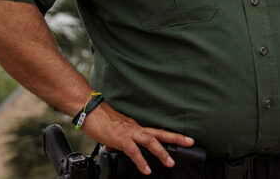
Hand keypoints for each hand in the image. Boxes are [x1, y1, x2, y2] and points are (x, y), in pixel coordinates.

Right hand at [80, 101, 194, 174]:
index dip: (171, 137)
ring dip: (162, 152)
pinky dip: (141, 161)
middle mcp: (136, 128)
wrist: (89, 111)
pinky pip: (133, 150)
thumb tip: (116, 149)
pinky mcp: (120, 138)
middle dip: (176, 138)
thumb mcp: (113, 133)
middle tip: (190, 142)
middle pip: (160, 132)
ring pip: (151, 141)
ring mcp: (129, 132)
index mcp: (136, 128)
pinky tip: (146, 169)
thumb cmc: (99, 120)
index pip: (157, 132)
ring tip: (170, 163)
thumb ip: (119, 141)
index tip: (184, 140)